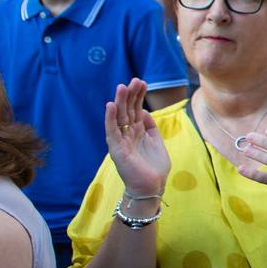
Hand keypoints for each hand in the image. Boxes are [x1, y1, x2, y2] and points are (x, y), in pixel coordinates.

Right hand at [105, 79, 169, 199]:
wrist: (151, 187)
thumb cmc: (154, 167)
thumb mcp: (156, 142)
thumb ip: (151, 127)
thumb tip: (145, 111)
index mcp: (137, 132)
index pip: (136, 109)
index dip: (138, 96)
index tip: (142, 82)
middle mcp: (127, 134)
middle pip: (128, 110)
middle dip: (131, 95)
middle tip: (134, 80)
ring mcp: (121, 141)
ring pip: (119, 118)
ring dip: (120, 102)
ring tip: (122, 87)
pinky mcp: (117, 150)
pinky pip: (112, 132)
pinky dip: (110, 118)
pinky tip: (110, 106)